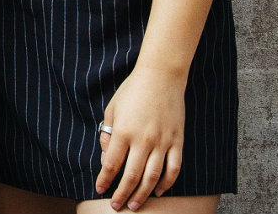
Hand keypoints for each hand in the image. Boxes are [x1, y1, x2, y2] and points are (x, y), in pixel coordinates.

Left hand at [95, 65, 185, 210]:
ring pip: (152, 177)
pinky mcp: (177, 141)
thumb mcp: (112, 109)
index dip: (105, 180)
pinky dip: (166, 183)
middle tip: (117, 206)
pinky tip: (158, 191)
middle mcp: (143, 139)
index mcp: (123, 131)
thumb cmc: (132, 91)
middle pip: (131, 176)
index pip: (112, 164)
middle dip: (122, 194)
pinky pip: (173, 168)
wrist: (161, 76)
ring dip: (143, 194)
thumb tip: (107, 160)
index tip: (99, 190)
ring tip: (135, 205)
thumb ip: (108, 136)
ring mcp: (162, 141)